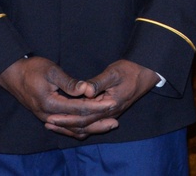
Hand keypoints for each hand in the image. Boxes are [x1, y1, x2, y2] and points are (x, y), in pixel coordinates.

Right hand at [0, 57, 116, 139]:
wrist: (13, 75)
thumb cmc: (33, 69)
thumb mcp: (51, 71)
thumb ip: (69, 82)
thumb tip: (86, 89)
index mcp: (50, 104)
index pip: (79, 109)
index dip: (97, 107)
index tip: (112, 104)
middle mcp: (48, 115)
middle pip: (77, 124)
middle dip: (97, 123)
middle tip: (115, 122)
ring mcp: (47, 118)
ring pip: (72, 129)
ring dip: (91, 128)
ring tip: (108, 125)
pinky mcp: (47, 116)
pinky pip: (66, 127)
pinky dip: (80, 127)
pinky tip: (92, 125)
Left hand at [44, 59, 158, 136]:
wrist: (147, 71)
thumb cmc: (131, 69)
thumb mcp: (114, 73)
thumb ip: (98, 82)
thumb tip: (85, 91)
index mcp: (110, 106)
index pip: (84, 116)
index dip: (67, 118)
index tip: (52, 116)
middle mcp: (109, 114)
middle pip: (84, 125)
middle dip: (65, 125)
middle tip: (48, 123)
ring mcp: (110, 114)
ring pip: (88, 127)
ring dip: (71, 127)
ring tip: (55, 124)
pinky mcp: (110, 110)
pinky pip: (93, 123)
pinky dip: (80, 124)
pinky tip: (71, 121)